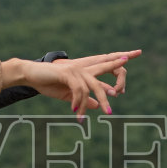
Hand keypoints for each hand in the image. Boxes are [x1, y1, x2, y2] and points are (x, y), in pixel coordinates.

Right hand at [21, 50, 139, 117]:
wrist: (30, 75)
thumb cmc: (48, 83)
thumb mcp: (69, 96)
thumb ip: (83, 99)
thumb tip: (96, 105)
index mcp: (85, 69)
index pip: (107, 62)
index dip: (121, 58)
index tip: (136, 53)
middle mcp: (83, 66)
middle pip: (108, 69)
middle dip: (120, 77)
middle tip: (130, 88)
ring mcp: (76, 69)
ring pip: (95, 86)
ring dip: (102, 102)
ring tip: (107, 114)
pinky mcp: (68, 74)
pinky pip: (80, 90)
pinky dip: (79, 103)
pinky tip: (75, 113)